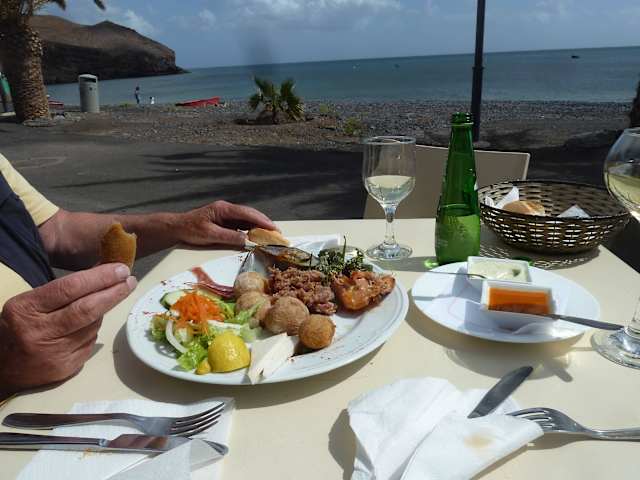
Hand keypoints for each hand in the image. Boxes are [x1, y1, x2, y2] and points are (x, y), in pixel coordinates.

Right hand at [0, 264, 136, 392]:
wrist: (3, 368)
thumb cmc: (19, 326)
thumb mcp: (29, 303)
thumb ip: (62, 290)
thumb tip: (104, 272)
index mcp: (27, 309)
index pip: (70, 288)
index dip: (99, 277)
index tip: (121, 269)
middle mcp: (40, 332)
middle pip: (87, 309)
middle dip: (114, 293)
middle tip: (130, 281)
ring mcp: (54, 353)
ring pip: (93, 325)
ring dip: (104, 311)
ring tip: (105, 301)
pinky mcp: (65, 368)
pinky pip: (90, 342)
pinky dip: (94, 330)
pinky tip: (89, 324)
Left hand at [178, 200, 276, 246]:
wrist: (177, 227)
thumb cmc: (191, 230)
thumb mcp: (210, 235)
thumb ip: (229, 237)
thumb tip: (247, 241)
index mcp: (224, 209)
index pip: (247, 213)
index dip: (262, 220)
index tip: (273, 228)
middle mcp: (227, 210)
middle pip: (250, 214)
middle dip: (264, 222)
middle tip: (277, 233)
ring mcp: (226, 215)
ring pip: (247, 219)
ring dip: (259, 226)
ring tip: (271, 235)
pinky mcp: (224, 221)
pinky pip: (241, 224)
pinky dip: (250, 229)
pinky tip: (257, 236)